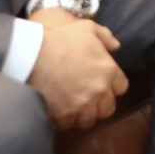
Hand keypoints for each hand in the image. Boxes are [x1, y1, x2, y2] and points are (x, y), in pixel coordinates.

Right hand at [26, 7, 125, 129]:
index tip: (101, 84)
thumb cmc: (61, 39)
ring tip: (71, 106)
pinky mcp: (64, 115)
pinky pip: (68, 124)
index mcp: (109, 71)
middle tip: (86, 98)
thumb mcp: (87, 28)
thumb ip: (105, 37)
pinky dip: (63, 119)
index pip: (122, 88)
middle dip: (98, 105)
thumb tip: (116, 46)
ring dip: (81, 114)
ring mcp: (82, 105)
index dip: (111, 87)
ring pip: (88, 120)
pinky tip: (57, 110)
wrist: (32, 54)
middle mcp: (100, 91)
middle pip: (107, 109)